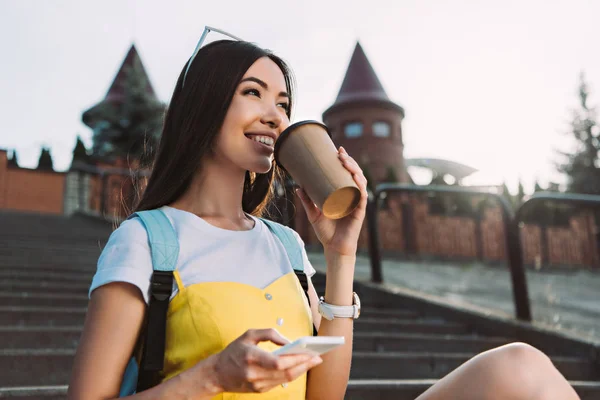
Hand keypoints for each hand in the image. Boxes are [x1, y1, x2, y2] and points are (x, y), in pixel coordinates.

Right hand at [207, 329, 322, 393]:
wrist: (217, 373)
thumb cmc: (234, 351)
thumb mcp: (248, 334)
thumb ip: (269, 334)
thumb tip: (289, 342)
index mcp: (251, 357)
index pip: (278, 362)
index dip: (297, 359)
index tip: (310, 352)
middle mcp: (255, 374)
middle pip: (286, 373)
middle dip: (305, 364)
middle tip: (318, 357)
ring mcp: (257, 385)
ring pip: (286, 380)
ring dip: (302, 370)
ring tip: (313, 361)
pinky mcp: (260, 390)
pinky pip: (280, 382)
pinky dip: (292, 374)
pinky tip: (300, 367)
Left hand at [296, 146, 367, 256]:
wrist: (333, 247)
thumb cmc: (326, 232)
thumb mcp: (313, 214)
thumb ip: (307, 201)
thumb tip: (297, 187)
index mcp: (345, 194)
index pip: (348, 173)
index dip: (346, 161)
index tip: (338, 150)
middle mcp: (353, 196)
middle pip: (356, 174)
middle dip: (350, 161)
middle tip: (340, 153)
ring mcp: (357, 203)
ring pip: (361, 181)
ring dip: (355, 169)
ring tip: (346, 161)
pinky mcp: (359, 211)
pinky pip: (362, 196)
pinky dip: (360, 186)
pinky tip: (356, 178)